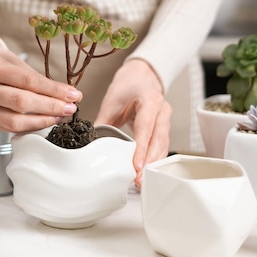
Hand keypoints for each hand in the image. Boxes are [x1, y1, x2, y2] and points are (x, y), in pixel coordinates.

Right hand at [0, 40, 82, 132]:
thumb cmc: (2, 64)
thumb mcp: (18, 63)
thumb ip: (39, 80)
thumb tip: (68, 95)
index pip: (27, 81)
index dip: (53, 90)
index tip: (73, 94)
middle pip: (20, 102)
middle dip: (50, 106)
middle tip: (70, 107)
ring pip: (15, 121)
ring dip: (42, 120)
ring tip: (60, 116)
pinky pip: (11, 129)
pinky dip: (32, 126)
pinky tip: (46, 121)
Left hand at [94, 59, 170, 187]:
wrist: (142, 75)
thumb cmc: (128, 85)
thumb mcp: (112, 101)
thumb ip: (103, 122)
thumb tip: (91, 143)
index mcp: (150, 100)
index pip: (145, 128)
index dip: (141, 149)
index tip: (137, 167)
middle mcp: (162, 110)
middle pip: (158, 140)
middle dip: (149, 163)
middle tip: (139, 181)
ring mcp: (166, 119)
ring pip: (163, 146)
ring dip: (153, 164)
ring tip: (142, 181)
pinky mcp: (165, 128)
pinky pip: (163, 146)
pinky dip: (155, 160)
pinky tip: (148, 172)